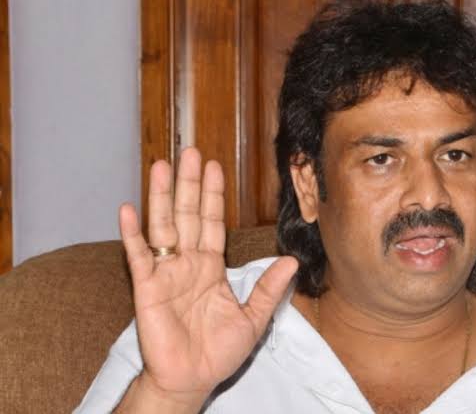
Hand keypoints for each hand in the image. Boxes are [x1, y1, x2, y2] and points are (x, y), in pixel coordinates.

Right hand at [118, 147, 296, 405]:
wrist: (193, 378)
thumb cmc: (219, 351)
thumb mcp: (253, 317)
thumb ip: (268, 288)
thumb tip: (291, 260)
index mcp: (211, 267)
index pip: (212, 222)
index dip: (213, 195)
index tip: (215, 167)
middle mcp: (188, 263)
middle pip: (187, 215)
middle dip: (189, 184)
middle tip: (190, 152)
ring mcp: (166, 273)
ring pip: (163, 227)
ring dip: (161, 196)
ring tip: (161, 166)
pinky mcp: (147, 288)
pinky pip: (139, 257)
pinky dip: (133, 234)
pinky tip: (129, 209)